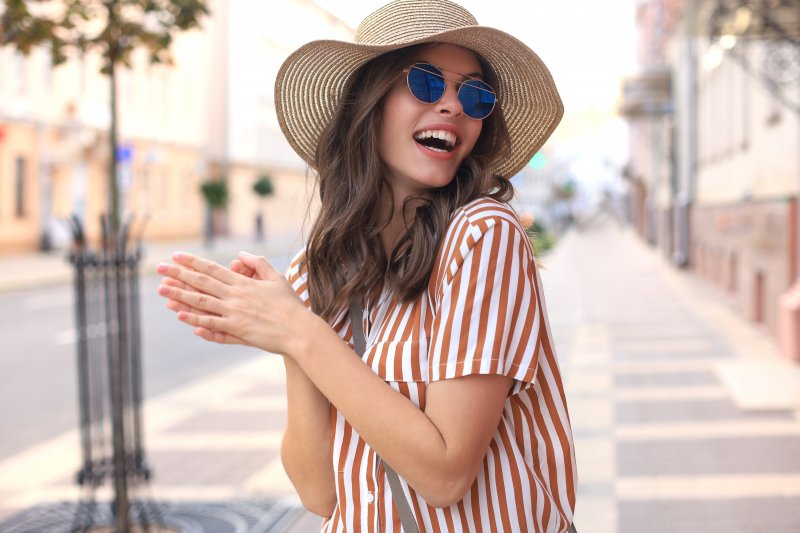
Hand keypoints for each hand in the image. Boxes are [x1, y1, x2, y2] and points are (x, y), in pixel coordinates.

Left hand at [156, 251, 304, 353]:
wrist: (299, 330)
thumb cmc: (290, 304)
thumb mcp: (276, 278)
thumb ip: (258, 263)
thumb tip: (240, 254)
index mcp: (243, 283)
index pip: (212, 269)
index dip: (193, 262)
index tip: (176, 255)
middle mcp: (235, 297)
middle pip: (201, 283)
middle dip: (178, 274)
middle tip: (159, 268)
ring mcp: (234, 314)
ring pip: (201, 303)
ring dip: (180, 295)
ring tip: (162, 289)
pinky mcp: (237, 331)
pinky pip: (212, 324)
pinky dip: (195, 319)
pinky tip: (180, 315)